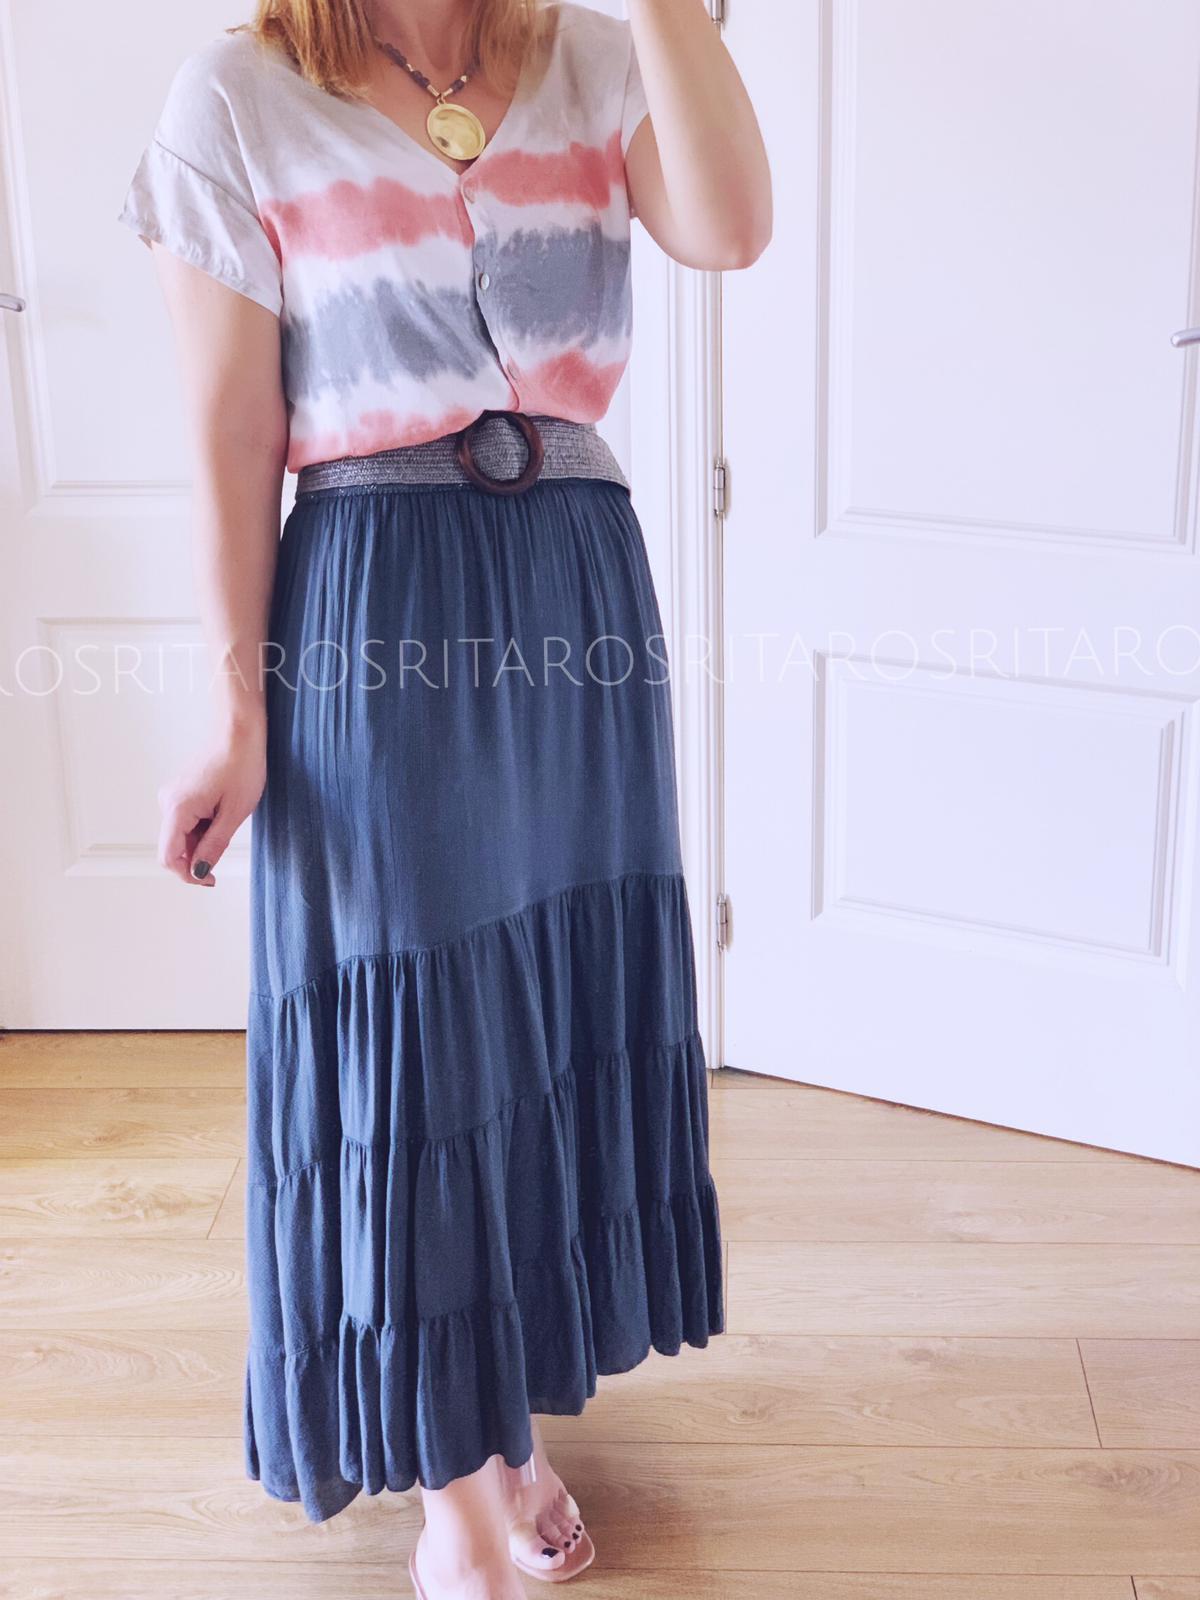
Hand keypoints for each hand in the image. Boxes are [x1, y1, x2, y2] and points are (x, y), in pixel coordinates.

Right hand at [157, 723, 266, 886]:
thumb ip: (214, 846)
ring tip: (228, 822)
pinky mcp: (180, 792)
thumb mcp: (234, 813)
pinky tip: (222, 815)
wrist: (239, 732)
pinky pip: (185, 821)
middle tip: (225, 849)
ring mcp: (172, 796)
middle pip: (173, 847)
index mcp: (177, 808)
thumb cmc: (241, 765)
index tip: (210, 880)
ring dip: (202, 841)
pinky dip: (202, 828)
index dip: (187, 875)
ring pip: (180, 835)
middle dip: (197, 857)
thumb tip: (199, 872)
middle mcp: (167, 802)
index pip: (168, 857)